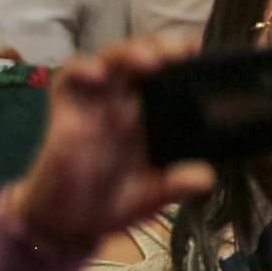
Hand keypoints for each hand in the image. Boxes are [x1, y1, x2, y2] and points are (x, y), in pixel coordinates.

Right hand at [6, 37, 217, 251]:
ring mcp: (93, 104)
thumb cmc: (111, 201)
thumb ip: (176, 184)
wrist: (66, 225)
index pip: (166, 72)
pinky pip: (69, 79)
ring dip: (128, 53)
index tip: (198, 51)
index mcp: (148, 114)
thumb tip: (206, 178)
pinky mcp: (65, 112)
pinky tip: (98, 74)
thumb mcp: (151, 195)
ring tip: (150, 61)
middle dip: (160, 46)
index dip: (181, 57)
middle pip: (141, 58)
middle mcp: (122, 102)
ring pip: (110, 60)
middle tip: (180, 51)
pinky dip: (82, 69)